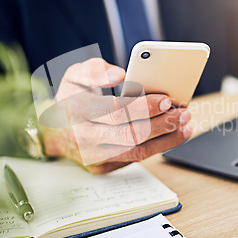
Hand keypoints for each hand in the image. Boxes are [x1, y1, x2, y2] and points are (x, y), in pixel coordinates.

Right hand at [40, 58, 191, 173]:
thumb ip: (94, 69)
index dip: (144, 107)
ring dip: (166, 139)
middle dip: (161, 124)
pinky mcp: (104, 168)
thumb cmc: (70, 100)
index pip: (115, 112)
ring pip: (137, 152)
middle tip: (183, 112)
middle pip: (130, 135)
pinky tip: (174, 135)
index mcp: (76, 112)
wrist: (52, 131)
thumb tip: (119, 74)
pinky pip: (137, 159)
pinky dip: (159, 147)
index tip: (167, 99)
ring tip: (185, 125)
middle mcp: (84, 139)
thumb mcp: (73, 76)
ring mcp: (94, 157)